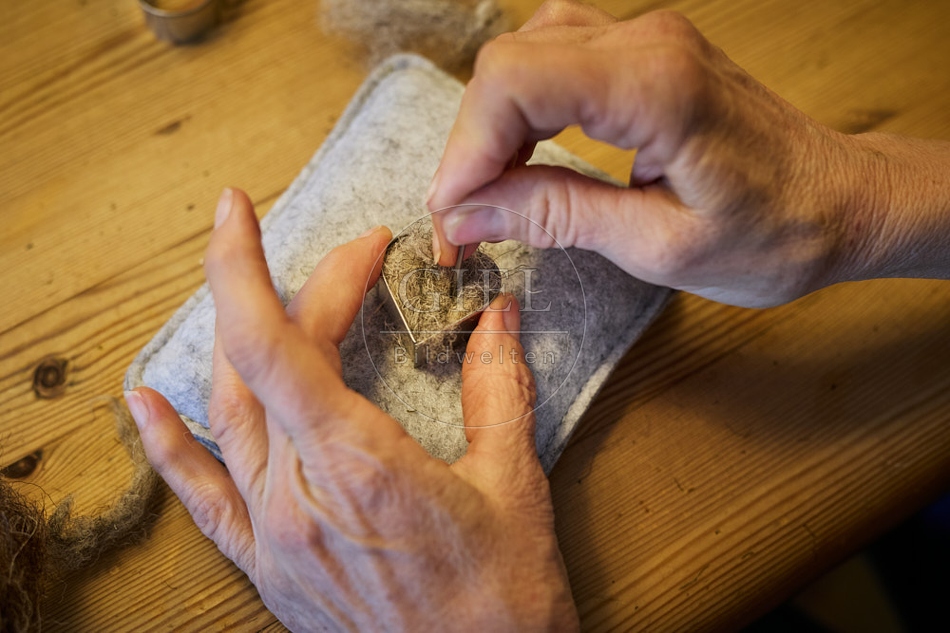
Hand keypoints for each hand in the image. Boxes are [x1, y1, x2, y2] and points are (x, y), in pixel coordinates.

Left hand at [125, 189, 577, 631]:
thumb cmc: (504, 602)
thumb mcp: (513, 485)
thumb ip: (498, 388)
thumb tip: (496, 316)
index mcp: (358, 466)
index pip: (275, 340)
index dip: (250, 264)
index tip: (244, 209)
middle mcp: (297, 497)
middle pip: (267, 362)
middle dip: (306, 290)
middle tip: (358, 260)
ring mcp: (273, 535)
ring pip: (231, 412)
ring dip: (244, 338)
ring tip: (269, 287)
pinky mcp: (268, 567)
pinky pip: (202, 499)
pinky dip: (168, 445)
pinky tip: (144, 402)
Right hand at [428, 0, 949, 306]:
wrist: (841, 202)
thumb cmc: (774, 234)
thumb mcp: (659, 245)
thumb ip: (558, 215)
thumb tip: (468, 212)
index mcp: (658, 86)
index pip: (516, 82)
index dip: (465, 148)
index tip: (453, 215)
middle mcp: (648, 42)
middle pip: (510, 64)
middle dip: (470, 145)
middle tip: (462, 221)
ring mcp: (647, 39)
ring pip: (525, 57)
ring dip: (492, 128)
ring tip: (489, 196)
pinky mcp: (645, 54)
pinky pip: (555, 60)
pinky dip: (523, 111)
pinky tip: (521, 158)